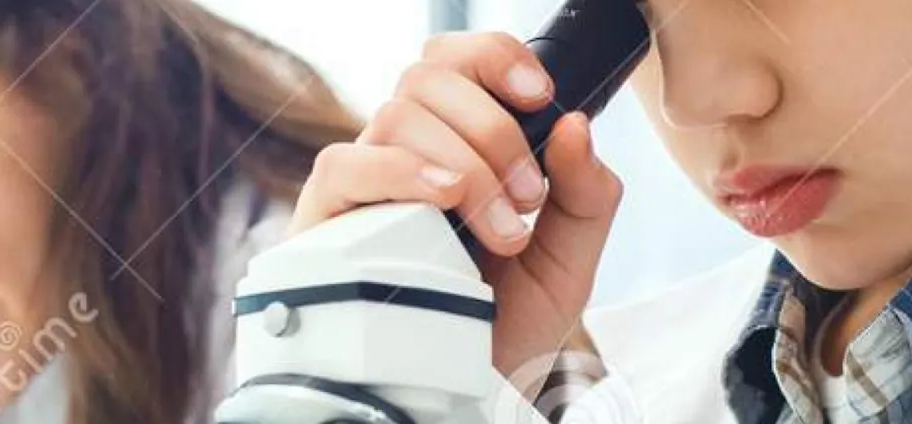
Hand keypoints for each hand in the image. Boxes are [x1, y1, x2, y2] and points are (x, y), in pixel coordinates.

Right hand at [284, 32, 624, 386]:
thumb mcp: (568, 261)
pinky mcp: (326, 221)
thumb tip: (575, 124)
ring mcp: (363, 184)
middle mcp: (403, 153)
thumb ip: (586, 194)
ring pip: (397, 115)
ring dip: (464, 164)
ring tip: (500, 230)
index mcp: (456, 144)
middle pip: (427, 77)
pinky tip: (442, 201)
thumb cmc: (506, 324)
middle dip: (493, 127)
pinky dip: (400, 171)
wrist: (466, 393)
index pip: (456, 61)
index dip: (494, 57)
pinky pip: (346, 164)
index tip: (540, 94)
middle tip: (529, 195)